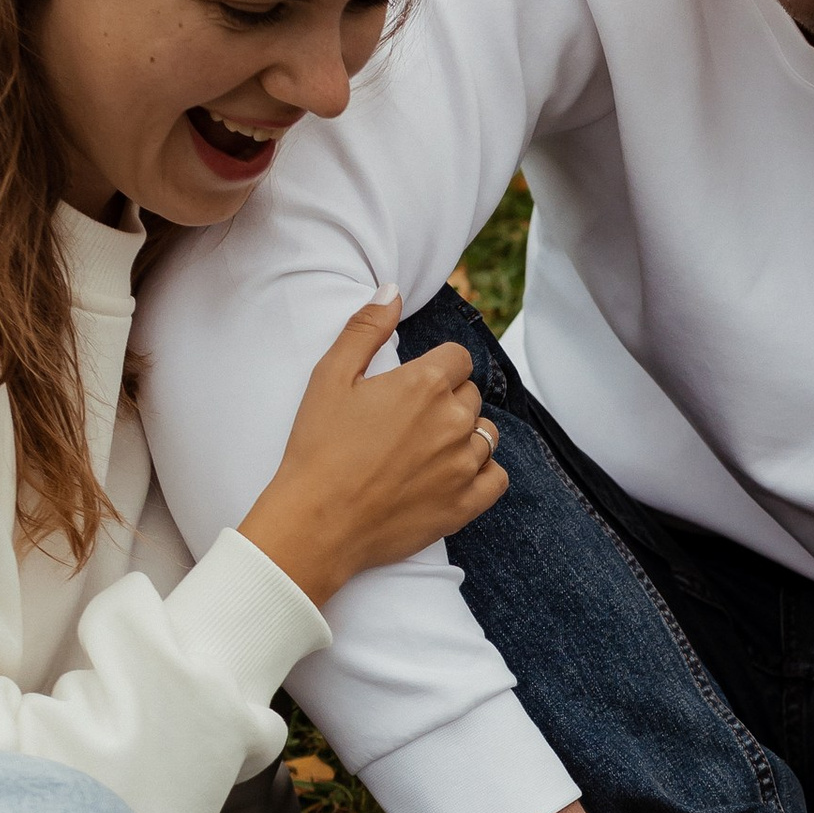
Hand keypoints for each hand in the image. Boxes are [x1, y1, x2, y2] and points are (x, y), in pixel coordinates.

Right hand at [239, 296, 506, 605]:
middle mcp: (454, 421)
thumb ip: (366, 328)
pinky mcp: (465, 505)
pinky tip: (453, 475)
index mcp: (426, 383)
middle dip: (448, 401)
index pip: (459, 358)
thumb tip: (393, 290)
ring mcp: (464, 465)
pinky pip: (496, 478)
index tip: (414, 386)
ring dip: (465, 436)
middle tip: (410, 422)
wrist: (317, 521)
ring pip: (486, 435)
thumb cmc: (318, 447)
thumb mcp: (330, 376)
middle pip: (471, 396)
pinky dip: (482, 473)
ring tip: (428, 450)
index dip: (438, 368)